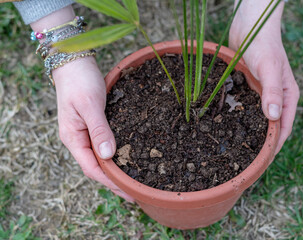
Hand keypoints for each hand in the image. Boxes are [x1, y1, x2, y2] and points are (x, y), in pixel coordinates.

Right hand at [53, 57, 133, 201]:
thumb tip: (108, 156)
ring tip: (133, 181)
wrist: (74, 61)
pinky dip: (115, 155)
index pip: (92, 168)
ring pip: (100, 158)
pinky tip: (127, 158)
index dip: (110, 182)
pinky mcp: (92, 125)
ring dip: (115, 170)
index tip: (128, 192)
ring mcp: (84, 133)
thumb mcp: (90, 105)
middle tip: (135, 192)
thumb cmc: (80, 81)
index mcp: (73, 138)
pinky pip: (103, 145)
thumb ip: (99, 130)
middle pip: (96, 167)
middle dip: (114, 181)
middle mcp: (77, 139)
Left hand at [229, 0, 299, 153]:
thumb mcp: (269, 68)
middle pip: (270, 128)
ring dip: (249, 134)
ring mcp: (261, 94)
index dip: (274, 147)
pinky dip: (239, 119)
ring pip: (256, 120)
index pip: (283, 128)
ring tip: (235, 151)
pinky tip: (226, 128)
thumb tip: (274, 118)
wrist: (250, 26)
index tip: (262, 163)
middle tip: (246, 163)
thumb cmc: (263, 45)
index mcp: (287, 97)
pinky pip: (244, 108)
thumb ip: (272, 91)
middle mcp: (275, 99)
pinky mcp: (248, 89)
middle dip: (261, 145)